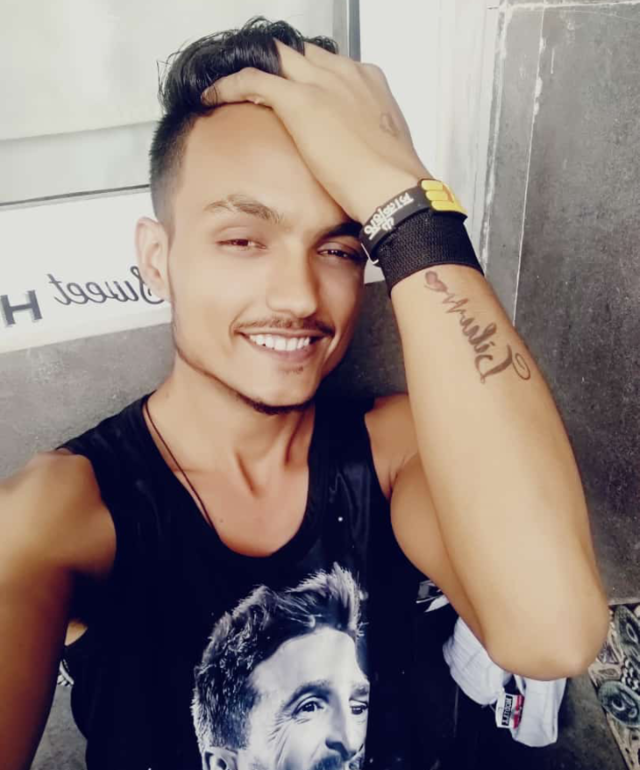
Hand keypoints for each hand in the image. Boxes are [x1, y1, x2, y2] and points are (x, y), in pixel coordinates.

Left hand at [202, 40, 431, 223]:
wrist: (393, 187)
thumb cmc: (392, 177)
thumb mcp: (382, 148)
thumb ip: (364, 138)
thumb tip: (353, 154)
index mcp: (367, 82)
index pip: (329, 65)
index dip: (309, 76)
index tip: (297, 92)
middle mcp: (344, 74)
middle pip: (302, 55)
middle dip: (283, 68)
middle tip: (263, 88)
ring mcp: (321, 84)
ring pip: (277, 59)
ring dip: (257, 70)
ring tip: (235, 87)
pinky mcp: (299, 100)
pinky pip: (253, 79)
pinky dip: (229, 85)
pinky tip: (214, 95)